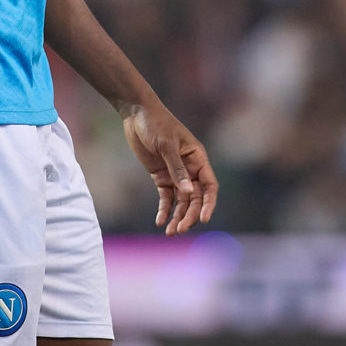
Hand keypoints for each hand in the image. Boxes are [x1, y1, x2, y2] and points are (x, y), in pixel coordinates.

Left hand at [122, 102, 218, 235]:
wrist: (136, 114)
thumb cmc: (156, 124)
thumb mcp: (166, 145)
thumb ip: (177, 169)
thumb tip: (189, 192)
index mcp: (198, 158)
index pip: (209, 186)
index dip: (208, 203)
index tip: (204, 219)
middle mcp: (190, 168)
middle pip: (195, 198)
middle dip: (189, 215)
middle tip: (178, 230)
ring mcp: (175, 173)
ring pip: (181, 201)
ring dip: (177, 216)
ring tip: (169, 232)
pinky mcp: (160, 175)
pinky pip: (166, 197)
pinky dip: (164, 209)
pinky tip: (159, 221)